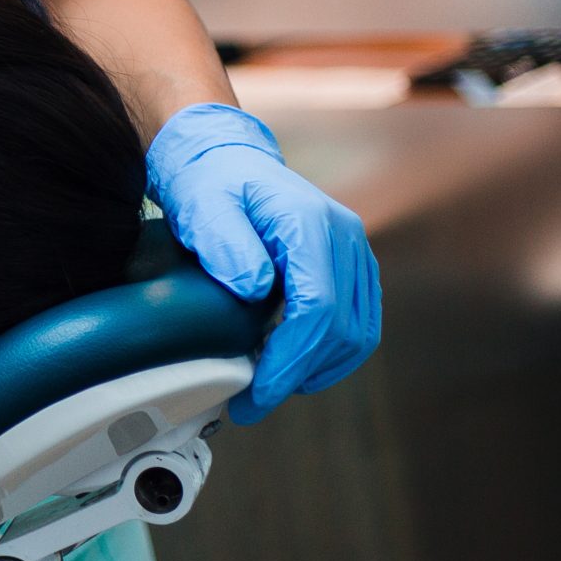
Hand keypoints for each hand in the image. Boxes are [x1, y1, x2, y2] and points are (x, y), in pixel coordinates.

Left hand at [148, 103, 380, 424]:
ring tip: (269, 388)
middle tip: (250, 403)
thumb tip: (256, 288)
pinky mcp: (350, 265)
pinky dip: (329, 352)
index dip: (290, 360)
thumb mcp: (201, 204)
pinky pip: (357, 321)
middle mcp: (345, 236)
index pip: (317, 309)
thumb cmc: (206, 182)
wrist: (219, 157)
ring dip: (318, 368)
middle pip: (342, 329)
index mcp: (312, 223)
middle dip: (299, 374)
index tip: (256, 393)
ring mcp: (354, 251)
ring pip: (358, 332)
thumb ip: (225, 242)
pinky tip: (289, 364)